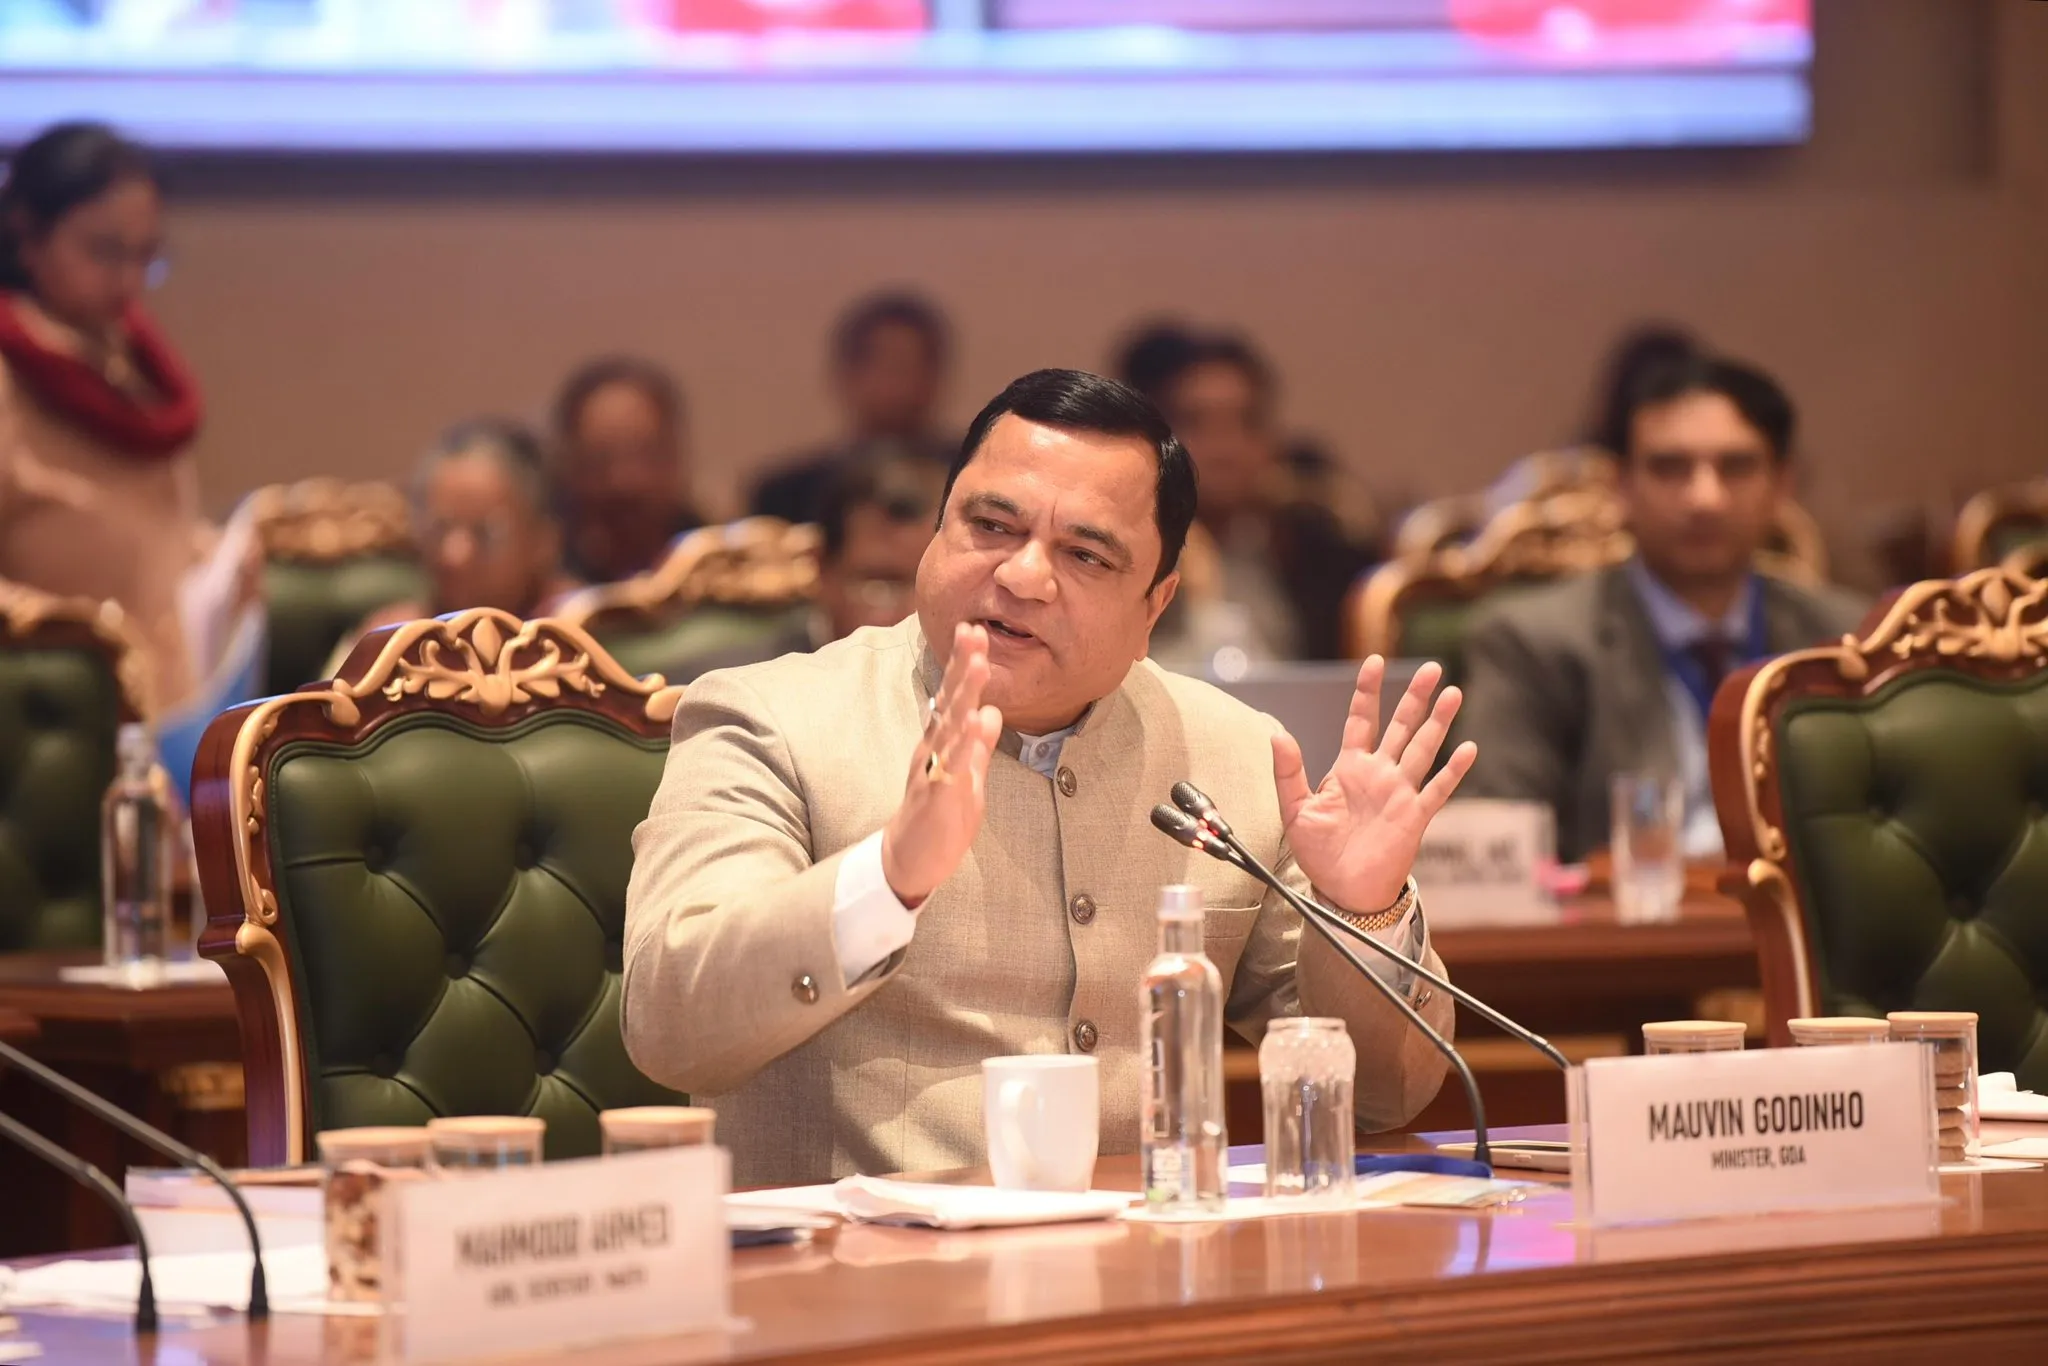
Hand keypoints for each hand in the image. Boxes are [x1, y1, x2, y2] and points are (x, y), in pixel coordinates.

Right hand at [880, 623, 1003, 906]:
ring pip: (949, 726)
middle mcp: (933, 749)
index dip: (964, 665)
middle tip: (974, 630)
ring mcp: (933, 770)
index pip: (953, 697)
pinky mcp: (938, 796)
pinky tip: (977, 721)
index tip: (975, 630)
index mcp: (941, 743)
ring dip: (964, 694)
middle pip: (948, 701)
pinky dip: (965, 743)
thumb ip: (978, 746)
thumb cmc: (940, 818)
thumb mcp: (967, 777)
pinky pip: (952, 765)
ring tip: (979, 664)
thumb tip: (992, 712)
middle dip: (962, 665)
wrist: (910, 861)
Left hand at [1273, 656, 1475, 913]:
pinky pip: (1437, 790)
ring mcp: (1399, 793)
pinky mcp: (1414, 817)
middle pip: (1401, 726)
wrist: (1342, 891)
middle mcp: (1379, 774)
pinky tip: (1468, 747)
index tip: (1375, 661)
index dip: (1368, 691)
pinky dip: (1453, 770)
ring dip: (1438, 722)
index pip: (1361, 719)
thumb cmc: (1319, 853)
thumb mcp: (1294, 810)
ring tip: (1453, 692)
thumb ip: (1288, 772)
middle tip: (1430, 667)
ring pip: (1423, 749)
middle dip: (1414, 697)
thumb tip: (1277, 734)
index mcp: (1349, 768)